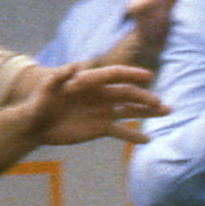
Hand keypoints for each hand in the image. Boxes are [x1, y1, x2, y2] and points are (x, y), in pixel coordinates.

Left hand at [31, 59, 162, 143]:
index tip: (148, 76)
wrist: (38, 124)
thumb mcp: (48, 88)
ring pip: (130, 110)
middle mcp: (102, 95)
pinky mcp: (101, 128)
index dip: (132, 74)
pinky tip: (148, 140)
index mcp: (92, 81)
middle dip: (145, 98)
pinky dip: (133, 135)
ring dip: (148, 112)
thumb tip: (74, 66)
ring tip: (166, 112)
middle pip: (128, 94)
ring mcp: (104, 111)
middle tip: (159, 103)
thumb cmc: (41, 102)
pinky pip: (121, 131)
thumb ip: (60, 76)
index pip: (116, 75)